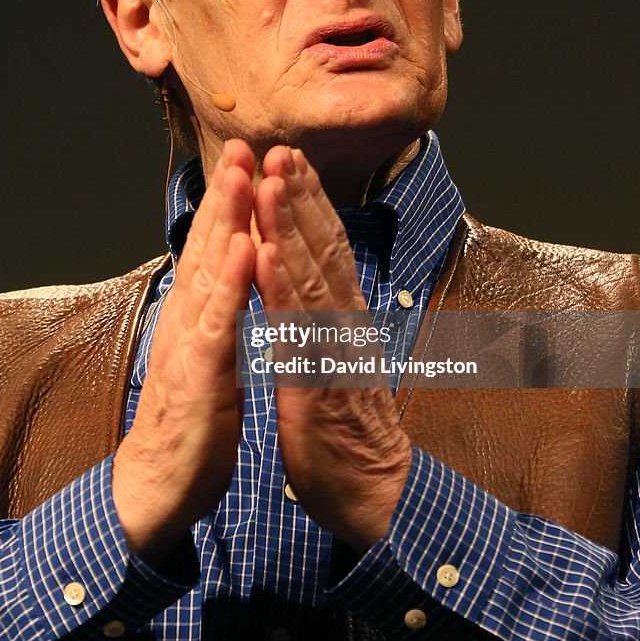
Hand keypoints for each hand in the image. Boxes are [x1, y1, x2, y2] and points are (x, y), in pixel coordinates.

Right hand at [112, 140, 255, 565]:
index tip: (251, 159)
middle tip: (244, 144)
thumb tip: (232, 275)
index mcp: (202, 314)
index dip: (234, 203)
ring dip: (226, 221)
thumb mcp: (211, 354)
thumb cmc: (193, 418)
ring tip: (242, 175)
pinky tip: (242, 251)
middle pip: (212, 245)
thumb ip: (218, 311)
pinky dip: (229, 286)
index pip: (218, 248)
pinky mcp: (199, 375)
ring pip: (211, 272)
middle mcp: (192, 318)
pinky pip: (218, 324)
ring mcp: (192, 342)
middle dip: (230, 193)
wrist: (162, 483)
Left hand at [254, 146, 411, 553]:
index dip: (308, 204)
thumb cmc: (345, 428)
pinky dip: (281, 289)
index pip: (326, 250)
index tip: (289, 161)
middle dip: (300, 197)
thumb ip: (324, 319)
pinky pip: (297, 331)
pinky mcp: (319, 382)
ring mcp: (334, 350)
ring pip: (311, 278)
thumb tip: (312, 282)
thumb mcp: (333, 360)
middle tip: (282, 148)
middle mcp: (343, 323)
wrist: (373, 492)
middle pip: (323, 250)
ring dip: (290, 227)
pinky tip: (266, 255)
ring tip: (274, 182)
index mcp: (341, 318)